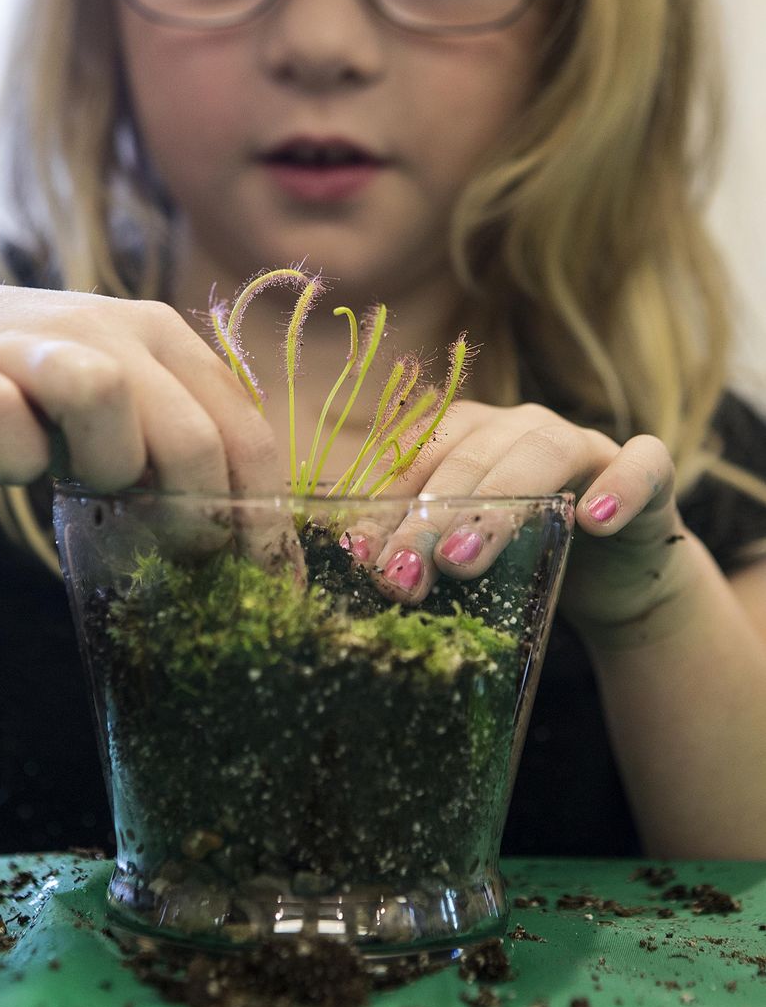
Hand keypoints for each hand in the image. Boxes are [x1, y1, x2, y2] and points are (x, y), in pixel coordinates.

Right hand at [0, 279, 296, 553]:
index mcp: (165, 339)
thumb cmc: (42, 396)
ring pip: (104, 395)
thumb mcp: (127, 411)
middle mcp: (109, 330)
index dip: (264, 514)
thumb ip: (180, 449)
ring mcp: (34, 346)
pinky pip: (0, 417)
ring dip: (108, 468)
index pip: (246, 431)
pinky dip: (14, 458)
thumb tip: (243, 545)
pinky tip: (16, 466)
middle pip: (191, 431)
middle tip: (181, 552)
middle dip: (198, 513)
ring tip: (87, 484)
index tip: (267, 578)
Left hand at [345, 400, 687, 634]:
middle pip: (472, 455)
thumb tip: (356, 562)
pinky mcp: (649, 471)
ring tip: (461, 561)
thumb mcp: (466, 554)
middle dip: (431, 517)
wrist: (615, 579)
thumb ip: (421, 548)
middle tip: (403, 575)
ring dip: (500, 503)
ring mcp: (588, 443)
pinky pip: (641, 464)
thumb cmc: (526, 559)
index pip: (420, 453)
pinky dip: (618, 487)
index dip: (388, 501)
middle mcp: (524, 427)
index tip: (360, 556)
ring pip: (543, 453)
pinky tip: (593, 520)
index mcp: (471, 436)